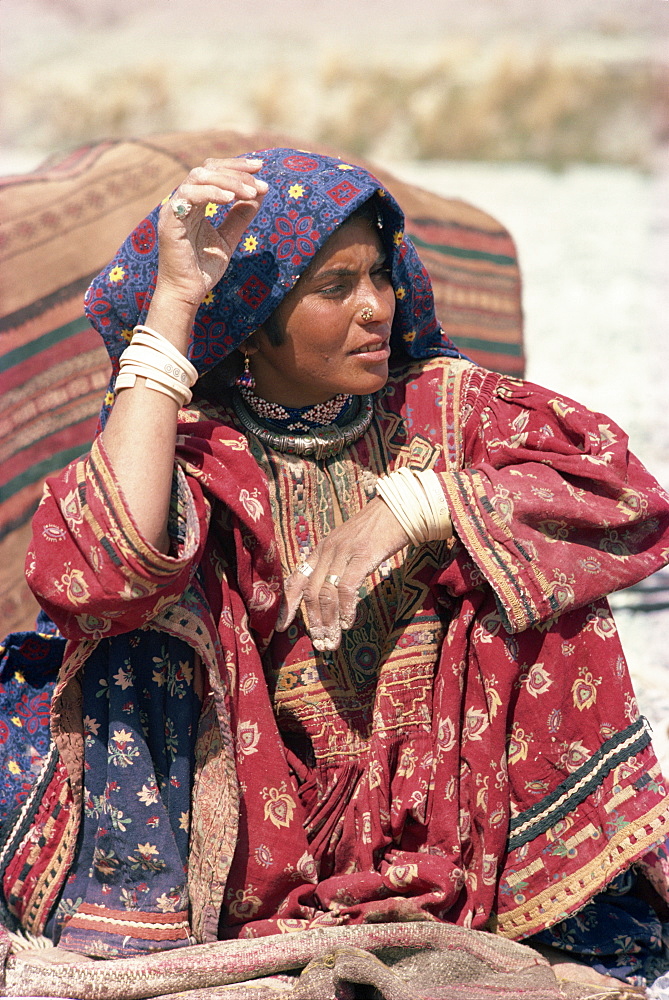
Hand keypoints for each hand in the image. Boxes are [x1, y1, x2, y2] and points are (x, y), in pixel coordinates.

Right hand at [154, 157, 267, 310]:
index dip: (236, 166)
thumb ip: (240, 216)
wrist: (187, 292)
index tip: (260, 168)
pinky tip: (230, 199)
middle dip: (236, 171)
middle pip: (207, 168)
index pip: (213, 171)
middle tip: (260, 183)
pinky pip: (189, 195)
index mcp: (194, 202)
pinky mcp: (170, 220)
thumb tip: (259, 194)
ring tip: (250, 192)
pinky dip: (211, 193)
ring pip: (199, 177)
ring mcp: (174, 208)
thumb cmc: (203, 268)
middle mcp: (182, 200)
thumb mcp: (228, 238)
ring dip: (228, 181)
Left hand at [275, 498, 409, 650]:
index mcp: (321, 548)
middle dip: (313, 621)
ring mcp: (344, 552)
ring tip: (333, 639)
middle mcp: (328, 550)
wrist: (399, 508)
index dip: (287, 605)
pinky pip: (347, 587)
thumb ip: (336, 562)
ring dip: (329, 621)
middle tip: (319, 642)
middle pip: (310, 592)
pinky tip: (348, 622)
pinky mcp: (363, 556)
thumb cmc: (377, 529)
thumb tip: (331, 592)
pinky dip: (346, 609)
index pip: (296, 579)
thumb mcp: (348, 543)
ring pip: (326, 593)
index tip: (281, 627)